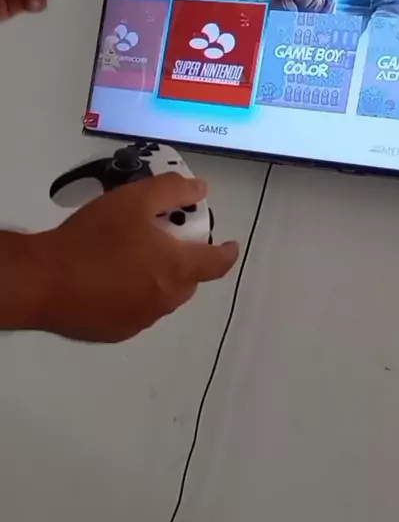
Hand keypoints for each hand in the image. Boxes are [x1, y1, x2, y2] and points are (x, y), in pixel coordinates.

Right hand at [31, 174, 238, 342]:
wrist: (44, 280)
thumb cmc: (93, 238)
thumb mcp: (133, 200)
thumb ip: (171, 191)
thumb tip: (200, 189)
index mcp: (178, 268)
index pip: (217, 263)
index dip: (227, 252)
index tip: (230, 246)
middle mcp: (167, 299)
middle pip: (189, 280)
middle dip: (184, 261)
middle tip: (162, 241)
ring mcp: (142, 320)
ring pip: (162, 297)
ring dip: (158, 279)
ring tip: (131, 258)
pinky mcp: (118, 332)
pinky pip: (136, 311)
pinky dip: (133, 296)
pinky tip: (109, 281)